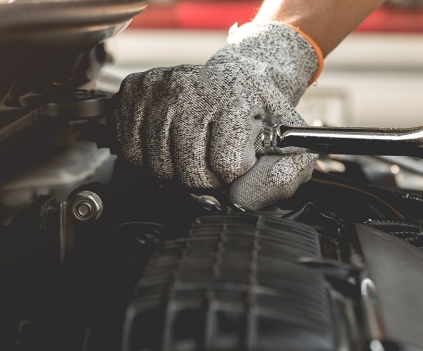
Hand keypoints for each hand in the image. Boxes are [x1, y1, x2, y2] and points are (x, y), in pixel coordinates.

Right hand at [113, 22, 321, 209]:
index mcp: (235, 96)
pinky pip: (130, 152)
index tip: (240, 159)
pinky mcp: (134, 91)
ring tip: (193, 154)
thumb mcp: (291, 145)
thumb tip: (238, 200)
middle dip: (205, 180)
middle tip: (214, 162)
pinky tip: (169, 146)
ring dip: (176, 174)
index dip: (235, 174)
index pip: (226, 166)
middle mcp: (192, 86)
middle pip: (189, 172)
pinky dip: (149, 160)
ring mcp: (159, 87)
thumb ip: (281, 179)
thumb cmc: (262, 116)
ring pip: (157, 167)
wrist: (237, 78)